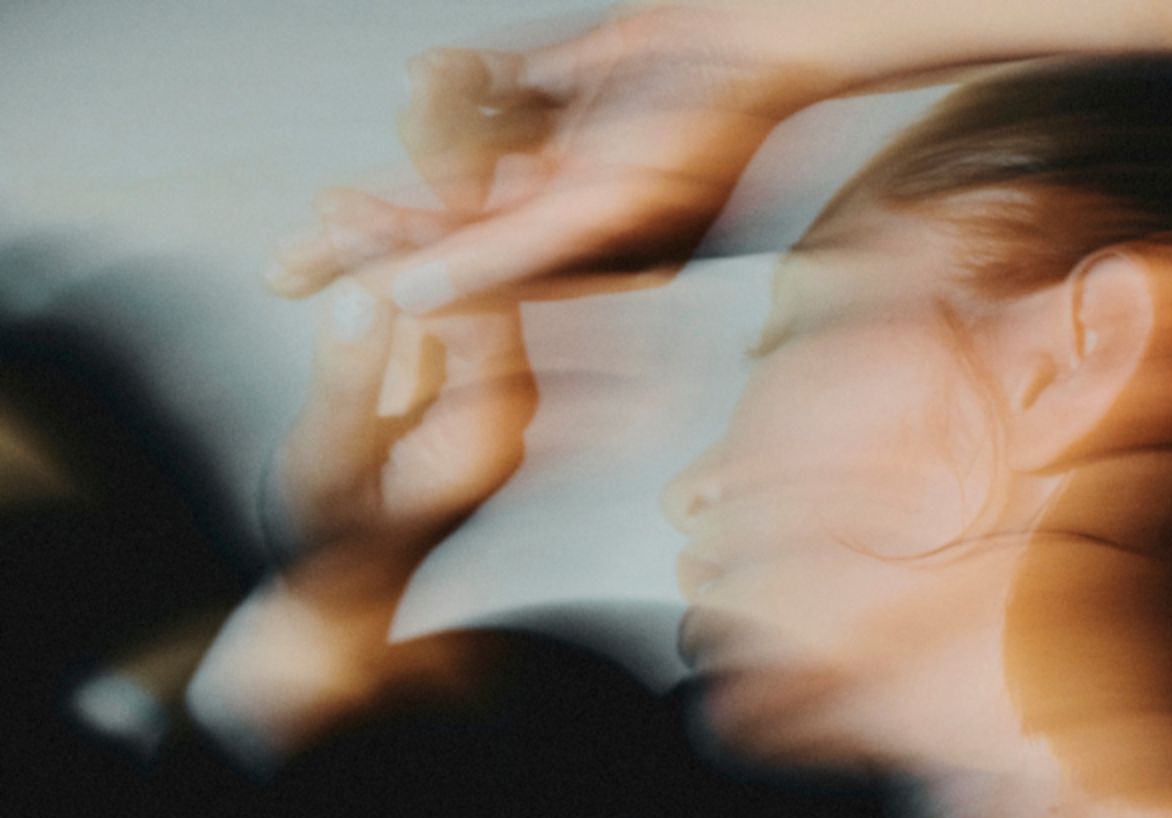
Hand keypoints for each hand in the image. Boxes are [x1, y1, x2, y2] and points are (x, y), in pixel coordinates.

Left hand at [264, 5, 840, 312]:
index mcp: (586, 256)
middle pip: (449, 229)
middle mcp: (576, 210)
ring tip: (346, 171)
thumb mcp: (597, 208)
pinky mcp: (576, 84)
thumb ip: (505, 255)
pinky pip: (502, 90)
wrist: (760, 36)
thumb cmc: (704, 128)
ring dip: (416, 148)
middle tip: (282, 263)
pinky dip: (465, 80)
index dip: (389, 270)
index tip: (316, 273)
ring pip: (466, 161)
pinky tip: (434, 69)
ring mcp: (575, 148)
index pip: (468, 271)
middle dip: (369, 240)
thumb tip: (412, 299)